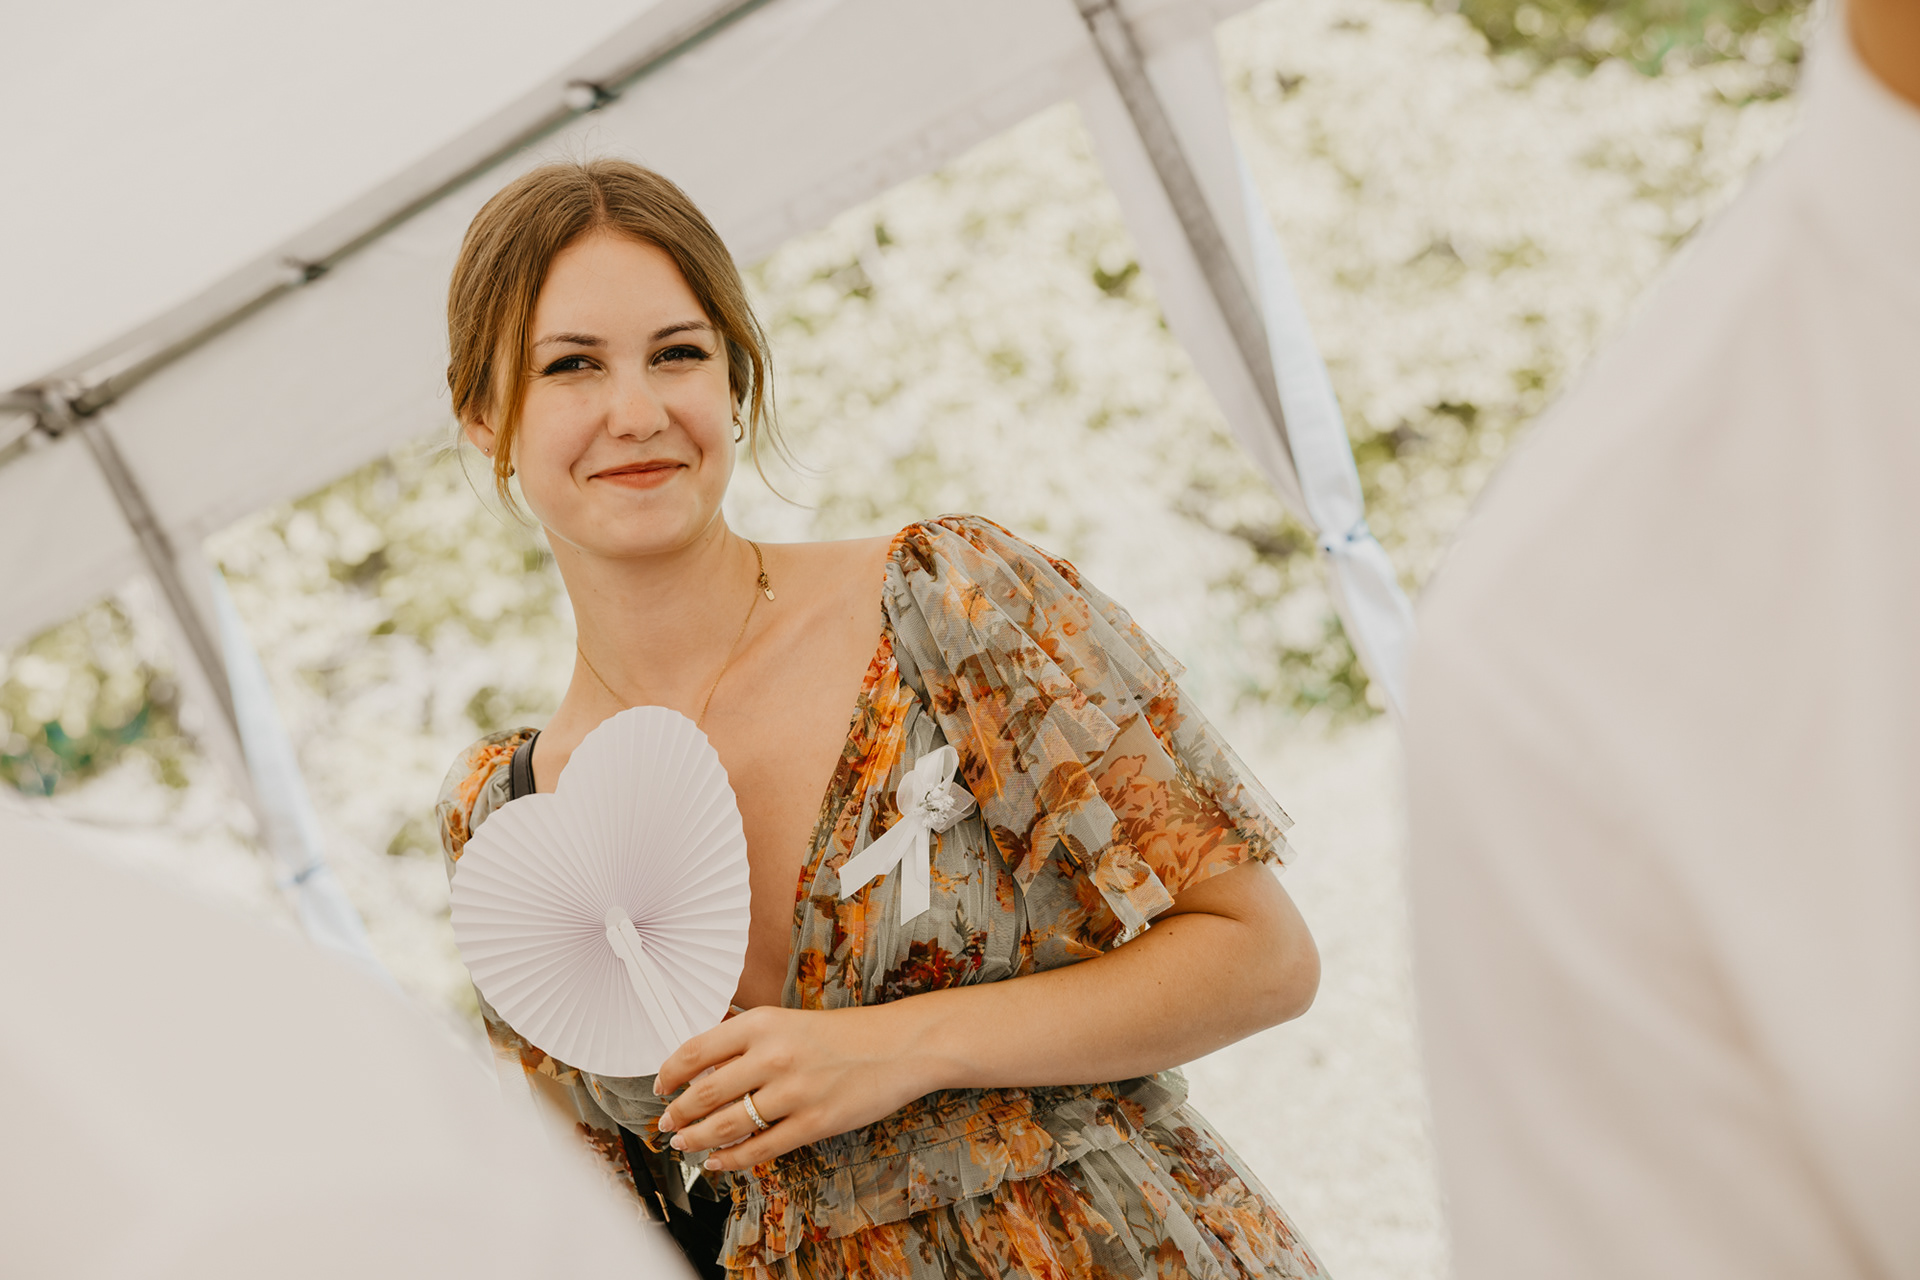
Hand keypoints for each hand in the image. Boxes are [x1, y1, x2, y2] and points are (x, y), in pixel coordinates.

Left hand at [653, 1002, 937, 1171]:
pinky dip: (732, 1159)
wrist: (899, 1046)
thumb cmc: (846, 1033)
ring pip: (726, 1125)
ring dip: (697, 1139)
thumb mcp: (790, 1021)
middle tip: (667, 1124)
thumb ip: (747, 1042)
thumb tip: (702, 1072)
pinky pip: (760, 1148)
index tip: (661, 1085)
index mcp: (764, 1023)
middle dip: (677, 1114)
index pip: (696, 1050)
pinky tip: (719, 1160)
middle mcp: (773, 1055)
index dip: (669, 1073)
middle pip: (704, 1093)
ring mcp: (793, 1092)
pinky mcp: (813, 1123)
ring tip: (685, 1144)